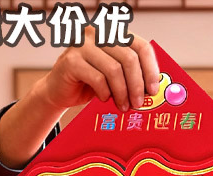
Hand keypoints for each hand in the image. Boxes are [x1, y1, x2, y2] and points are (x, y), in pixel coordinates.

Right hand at [40, 29, 159, 112]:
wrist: (59, 91)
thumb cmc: (90, 84)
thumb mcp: (114, 75)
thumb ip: (131, 73)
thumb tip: (154, 88)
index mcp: (113, 32)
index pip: (141, 46)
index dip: (150, 69)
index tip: (153, 90)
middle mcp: (98, 32)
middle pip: (129, 58)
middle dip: (137, 85)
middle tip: (138, 104)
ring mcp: (82, 44)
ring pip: (114, 70)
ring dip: (122, 92)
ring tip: (123, 106)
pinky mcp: (71, 60)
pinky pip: (97, 79)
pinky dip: (104, 93)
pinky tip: (104, 99)